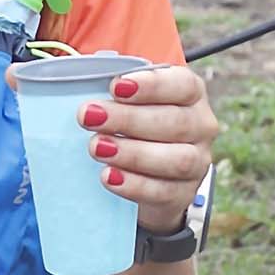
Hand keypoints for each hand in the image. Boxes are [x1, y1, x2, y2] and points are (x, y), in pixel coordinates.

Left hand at [69, 62, 218, 234]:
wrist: (149, 176)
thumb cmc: (134, 126)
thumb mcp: (127, 102)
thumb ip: (113, 91)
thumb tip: (73, 81)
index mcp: (190, 93)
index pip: (183, 84)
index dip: (151, 85)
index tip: (115, 87)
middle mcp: (201, 125)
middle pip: (175, 122)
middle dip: (128, 119)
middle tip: (88, 117)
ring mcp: (197, 161)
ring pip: (176, 159)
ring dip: (133, 153)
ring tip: (96, 147)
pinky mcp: (184, 192)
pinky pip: (163, 191)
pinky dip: (135, 185)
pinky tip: (109, 177)